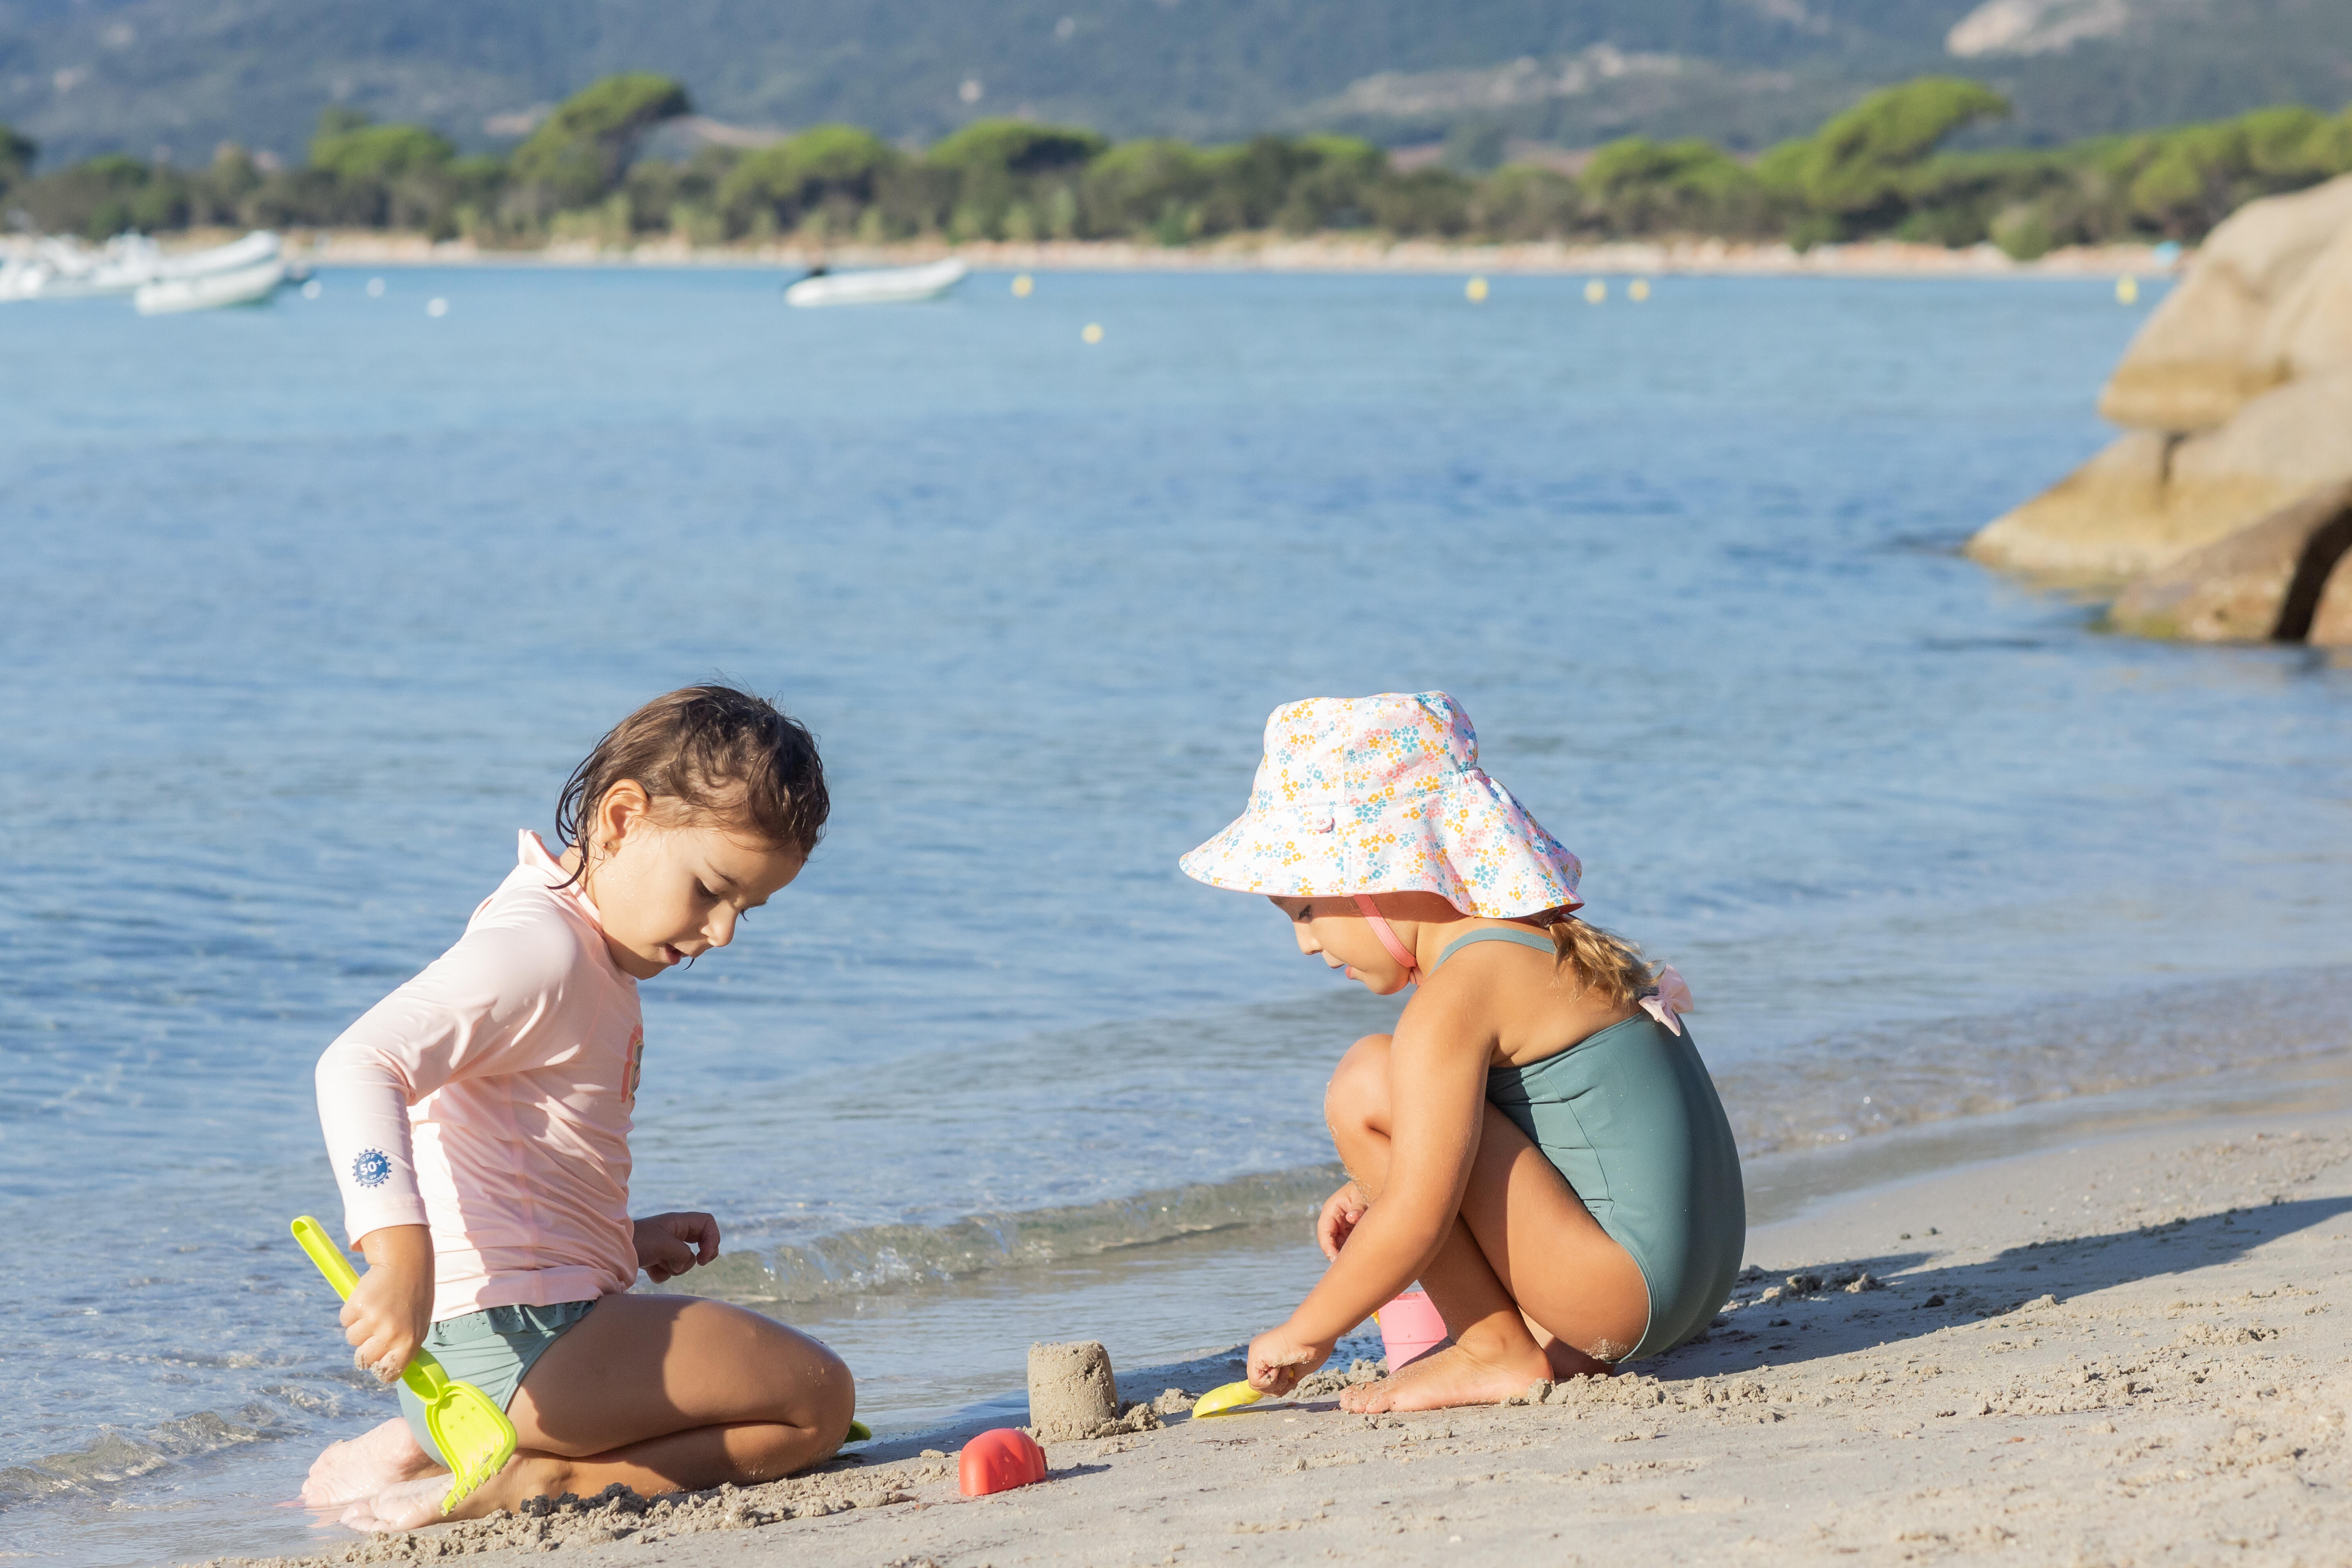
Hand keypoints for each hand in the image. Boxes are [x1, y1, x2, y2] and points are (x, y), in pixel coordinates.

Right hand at [343, 1225, 432, 1383]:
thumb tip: (386, 1370)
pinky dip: (351, 1311)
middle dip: (364, 1348)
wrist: (405, 1262)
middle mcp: (392, 1335)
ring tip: (376, 1307)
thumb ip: (404, 1346)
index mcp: (411, 1342)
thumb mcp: (417, 1323)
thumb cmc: (412, 1295)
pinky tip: (367, 1297)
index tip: (377, 1363)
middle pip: (363, 1360)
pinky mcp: (358, 1307)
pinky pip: (345, 1320)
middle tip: (374, 1329)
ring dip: (359, 1325)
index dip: (379, 1369)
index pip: (389, 1373)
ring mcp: (374, 1321)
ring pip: (352, 1339)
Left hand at [633, 1211, 720, 1282]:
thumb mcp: (664, 1244)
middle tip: (701, 1263)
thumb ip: (683, 1254)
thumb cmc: (636, 1242)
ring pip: (685, 1261)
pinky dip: (661, 1273)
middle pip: (701, 1242)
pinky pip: (669, 1270)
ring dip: (675, 1267)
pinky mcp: (655, 1260)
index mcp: (678, 1222)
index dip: (713, 1238)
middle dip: (701, 1255)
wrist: (608, 1253)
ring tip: (658, 1262)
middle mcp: (673, 1233)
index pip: (707, 1223)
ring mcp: (664, 1247)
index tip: (705, 1257)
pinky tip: (648, 1268)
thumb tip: (685, 1263)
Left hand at [1246, 1321, 1334, 1397]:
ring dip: (1277, 1384)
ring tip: (1287, 1367)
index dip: (1280, 1385)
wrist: (1312, 1335)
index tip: (1292, 1379)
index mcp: (1271, 1351)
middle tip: (1290, 1372)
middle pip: (1261, 1385)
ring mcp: (1256, 1352)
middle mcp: (1261, 1351)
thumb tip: (1283, 1388)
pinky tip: (1280, 1366)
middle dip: (1278, 1387)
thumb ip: (1287, 1377)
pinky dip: (1270, 1382)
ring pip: (1258, 1386)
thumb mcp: (1298, 1368)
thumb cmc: (1312, 1347)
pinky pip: (1255, 1382)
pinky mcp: (1254, 1356)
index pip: (1267, 1379)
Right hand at [1316, 1180, 1369, 1260]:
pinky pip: (1347, 1242)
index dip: (1328, 1247)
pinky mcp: (1349, 1229)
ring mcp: (1341, 1224)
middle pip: (1330, 1241)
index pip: (1324, 1231)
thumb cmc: (1368, 1188)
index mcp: (1331, 1208)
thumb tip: (1351, 1218)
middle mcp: (1334, 1217)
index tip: (1335, 1261)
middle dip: (1336, 1254)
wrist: (1377, 1183)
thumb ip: (1358, 1208)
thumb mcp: (1362, 1197)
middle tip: (1347, 1269)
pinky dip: (1352, 1250)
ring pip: (1338, 1244)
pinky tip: (1361, 1258)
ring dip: (1345, 1253)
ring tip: (1356, 1264)